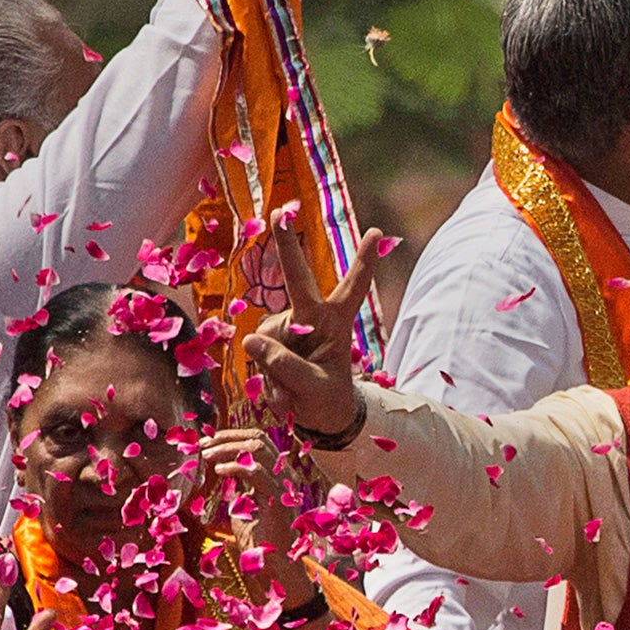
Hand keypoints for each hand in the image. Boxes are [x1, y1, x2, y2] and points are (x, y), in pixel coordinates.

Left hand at [200, 426, 307, 576]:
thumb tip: (220, 466)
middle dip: (227, 437)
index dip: (232, 436)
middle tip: (203, 444)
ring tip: (207, 456)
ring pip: (257, 449)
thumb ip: (237, 484)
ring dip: (228, 448)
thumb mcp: (243, 503)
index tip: (208, 441)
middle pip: (258, 439)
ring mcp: (283, 484)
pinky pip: (256, 471)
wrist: (270, 563)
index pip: (258, 440)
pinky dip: (234, 467)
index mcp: (277, 474)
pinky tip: (218, 472)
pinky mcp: (277, 497)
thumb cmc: (256, 538)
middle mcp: (284, 474)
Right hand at [242, 214, 383, 439]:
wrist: (319, 416)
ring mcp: (286, 328)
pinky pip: (258, 360)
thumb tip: (252, 340)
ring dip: (277, 375)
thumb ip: (286, 367)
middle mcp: (310, 318)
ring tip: (294, 394)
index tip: (377, 233)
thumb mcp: (314, 389)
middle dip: (287, 246)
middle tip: (280, 213)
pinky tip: (284, 396)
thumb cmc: (327, 399)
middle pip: (297, 279)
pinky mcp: (267, 342)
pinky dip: (270, 384)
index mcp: (336, 323)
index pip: (353, 289)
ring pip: (267, 343)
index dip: (365, 262)